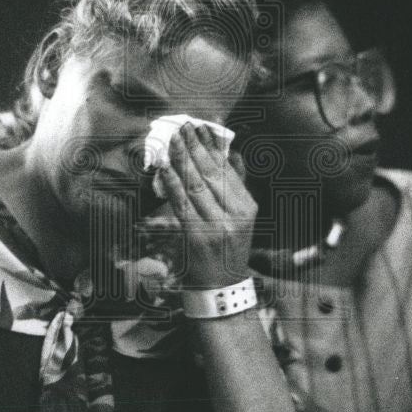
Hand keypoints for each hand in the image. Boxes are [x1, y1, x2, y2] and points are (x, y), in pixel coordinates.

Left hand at [156, 122, 256, 289]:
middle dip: (196, 147)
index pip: (227, 170)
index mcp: (247, 207)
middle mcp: (234, 215)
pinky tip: (164, 166)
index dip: (213, 147)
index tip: (201, 127)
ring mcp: (215, 225)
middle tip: (183, 126)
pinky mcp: (195, 235)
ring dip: (182, 159)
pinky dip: (171, 182)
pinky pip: (181, 202)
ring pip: (196, 184)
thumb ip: (236, 184)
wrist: (221, 284)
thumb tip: (231, 152)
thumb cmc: (228, 246)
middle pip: (212, 174)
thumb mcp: (241, 216)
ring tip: (173, 139)